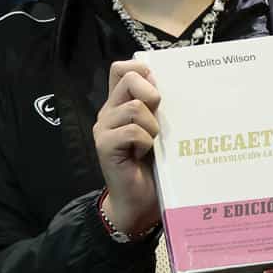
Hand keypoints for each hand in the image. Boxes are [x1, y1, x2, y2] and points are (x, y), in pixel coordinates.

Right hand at [94, 59, 160, 236]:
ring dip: (152, 125)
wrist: (138, 204)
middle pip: (128, 78)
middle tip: (158, 117)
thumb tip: (168, 83)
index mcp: (120, 105)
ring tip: (153, 143)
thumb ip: (158, 108)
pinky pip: (132, 131)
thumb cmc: (153, 168)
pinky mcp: (104, 145)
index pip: (121, 69)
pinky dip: (146, 142)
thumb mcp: (159, 131)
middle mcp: (109, 112)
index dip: (140, 69)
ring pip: (134, 106)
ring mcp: (104, 128)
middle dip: (151, 93)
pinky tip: (144, 154)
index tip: (157, 89)